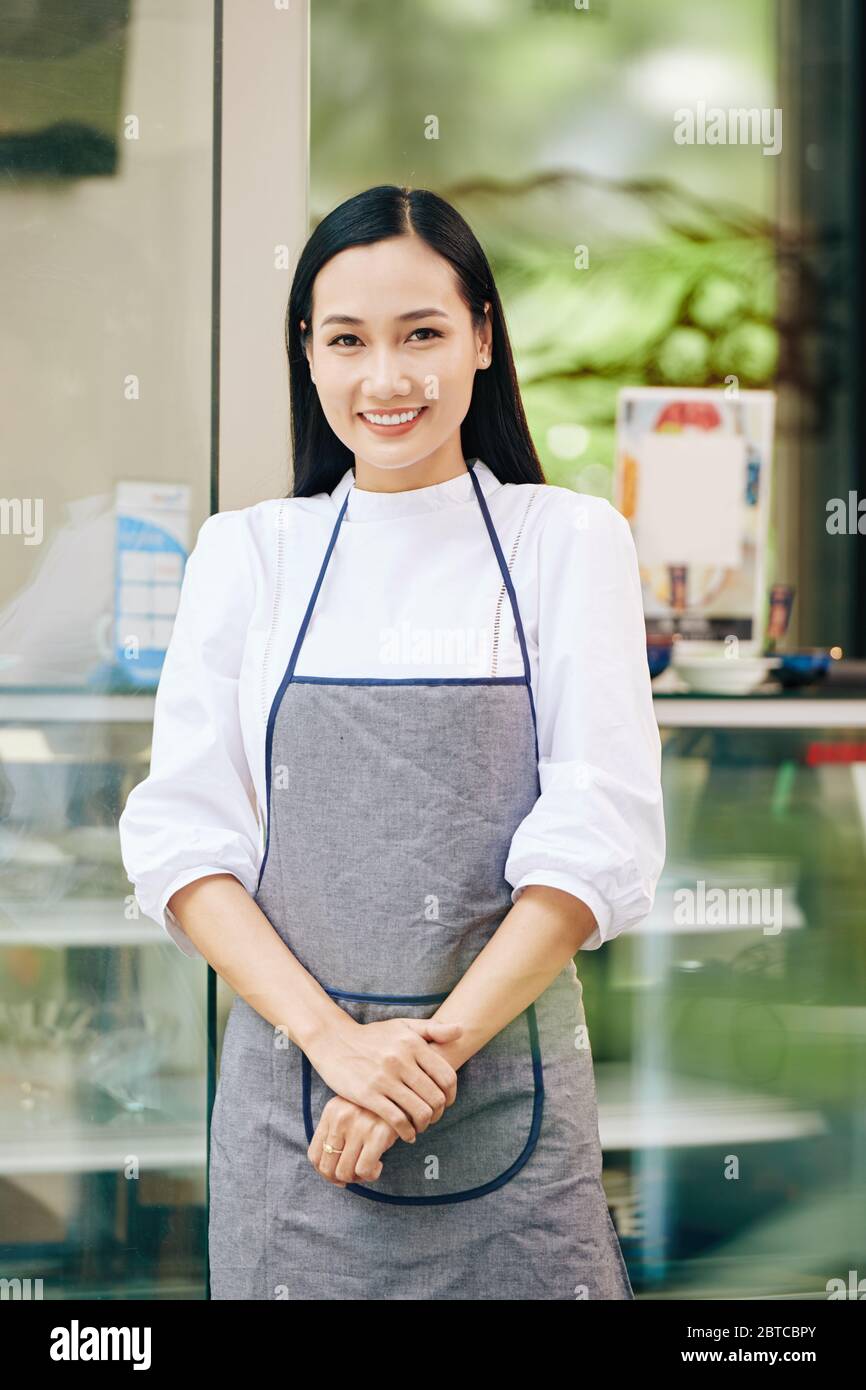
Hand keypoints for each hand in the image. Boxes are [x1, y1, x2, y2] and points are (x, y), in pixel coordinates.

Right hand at [305, 1015, 461, 1141]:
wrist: (333, 1041)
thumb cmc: (372, 1036)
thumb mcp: (402, 1026)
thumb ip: (433, 1029)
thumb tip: (461, 1030)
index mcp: (413, 1043)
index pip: (446, 1076)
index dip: (451, 1095)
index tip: (445, 1102)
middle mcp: (401, 1060)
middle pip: (435, 1097)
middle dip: (438, 1113)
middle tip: (432, 1118)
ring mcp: (384, 1078)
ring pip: (419, 1111)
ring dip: (424, 1125)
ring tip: (419, 1126)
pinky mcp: (368, 1094)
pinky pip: (397, 1120)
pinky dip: (407, 1132)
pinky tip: (406, 1134)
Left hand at [308, 1095, 398, 1187]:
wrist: (405, 1095)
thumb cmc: (376, 1110)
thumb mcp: (350, 1112)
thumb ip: (336, 1134)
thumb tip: (330, 1174)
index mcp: (331, 1111)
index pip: (314, 1154)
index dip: (324, 1173)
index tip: (337, 1177)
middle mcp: (341, 1117)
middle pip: (327, 1167)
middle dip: (339, 1179)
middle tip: (354, 1176)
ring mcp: (359, 1125)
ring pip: (344, 1172)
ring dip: (356, 1178)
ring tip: (367, 1169)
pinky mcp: (378, 1134)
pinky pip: (364, 1170)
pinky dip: (370, 1175)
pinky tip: (379, 1164)